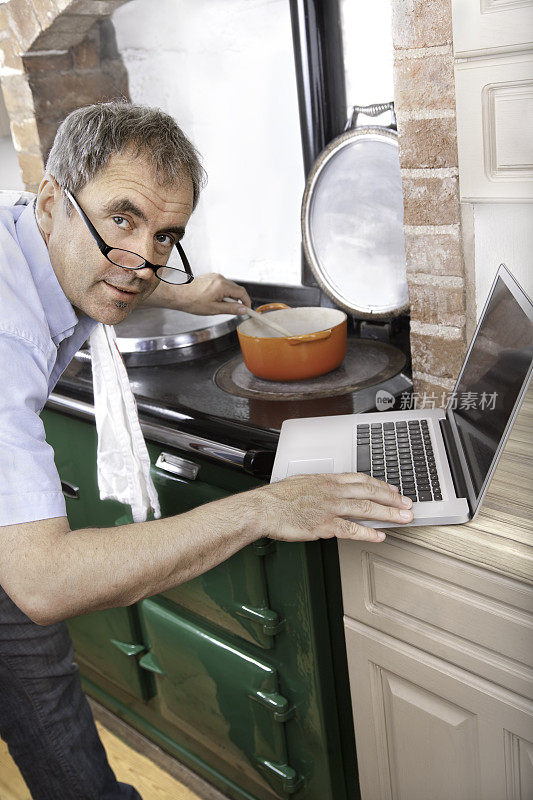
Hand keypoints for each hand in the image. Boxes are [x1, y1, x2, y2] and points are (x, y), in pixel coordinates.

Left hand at [173, 273, 250, 315]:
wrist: (179, 295)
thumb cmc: (192, 301)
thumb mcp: (214, 309)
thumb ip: (231, 309)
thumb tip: (242, 310)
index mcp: (222, 286)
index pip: (241, 293)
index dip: (247, 302)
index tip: (247, 308)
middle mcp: (219, 278)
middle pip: (237, 289)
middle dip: (238, 299)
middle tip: (235, 310)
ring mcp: (215, 276)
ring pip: (230, 287)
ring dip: (230, 296)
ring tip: (220, 305)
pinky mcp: (211, 277)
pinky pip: (222, 284)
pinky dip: (223, 292)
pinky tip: (215, 299)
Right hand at [254, 473, 413, 541]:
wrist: (264, 508)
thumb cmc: (279, 497)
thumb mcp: (303, 482)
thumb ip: (321, 484)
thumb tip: (331, 486)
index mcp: (328, 480)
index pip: (361, 479)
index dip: (380, 485)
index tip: (393, 489)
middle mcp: (332, 491)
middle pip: (369, 492)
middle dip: (392, 498)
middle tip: (408, 504)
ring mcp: (330, 508)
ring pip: (366, 508)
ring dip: (388, 513)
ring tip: (404, 518)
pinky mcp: (325, 525)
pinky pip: (352, 529)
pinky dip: (369, 532)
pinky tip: (380, 535)